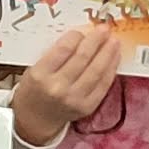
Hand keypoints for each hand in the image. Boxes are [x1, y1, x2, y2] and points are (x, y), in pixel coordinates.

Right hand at [10, 25, 117, 146]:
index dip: (76, 37)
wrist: (34, 120)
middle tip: (104, 29)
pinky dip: (110, 69)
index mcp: (40, 75)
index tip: (82, 31)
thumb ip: (55, 54)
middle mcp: (57, 88)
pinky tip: (114, 58)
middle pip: (82, 58)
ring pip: (96, 71)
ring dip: (108, 53)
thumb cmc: (34, 89)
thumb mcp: (34, 68)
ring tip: (114, 41)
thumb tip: (82, 37)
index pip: (63, 50)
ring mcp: (74, 99)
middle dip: (96, 40)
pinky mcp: (87, 107)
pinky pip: (103, 85)